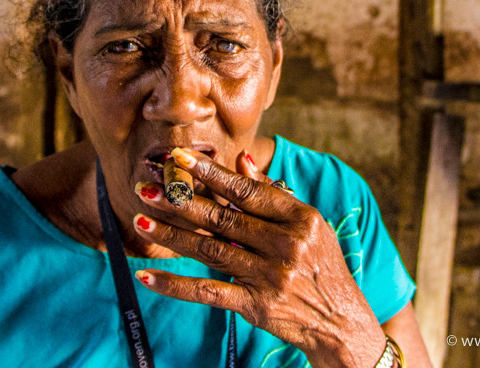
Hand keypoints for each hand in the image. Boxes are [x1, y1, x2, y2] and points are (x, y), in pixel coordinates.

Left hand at [131, 147, 387, 367]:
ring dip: (171, 235)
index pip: (247, 191)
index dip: (210, 173)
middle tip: (146, 187)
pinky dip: (177, 285)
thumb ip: (273, 194)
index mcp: (299, 218)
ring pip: (210, 250)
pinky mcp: (257, 305)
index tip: (180, 158)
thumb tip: (241, 159)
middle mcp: (286, 245)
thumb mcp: (309, 224)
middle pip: (223, 217)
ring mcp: (270, 276)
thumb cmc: (322, 265)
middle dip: (180, 200)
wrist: (340, 321)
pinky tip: (149, 276)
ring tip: (140, 219)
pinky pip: (209, 292)